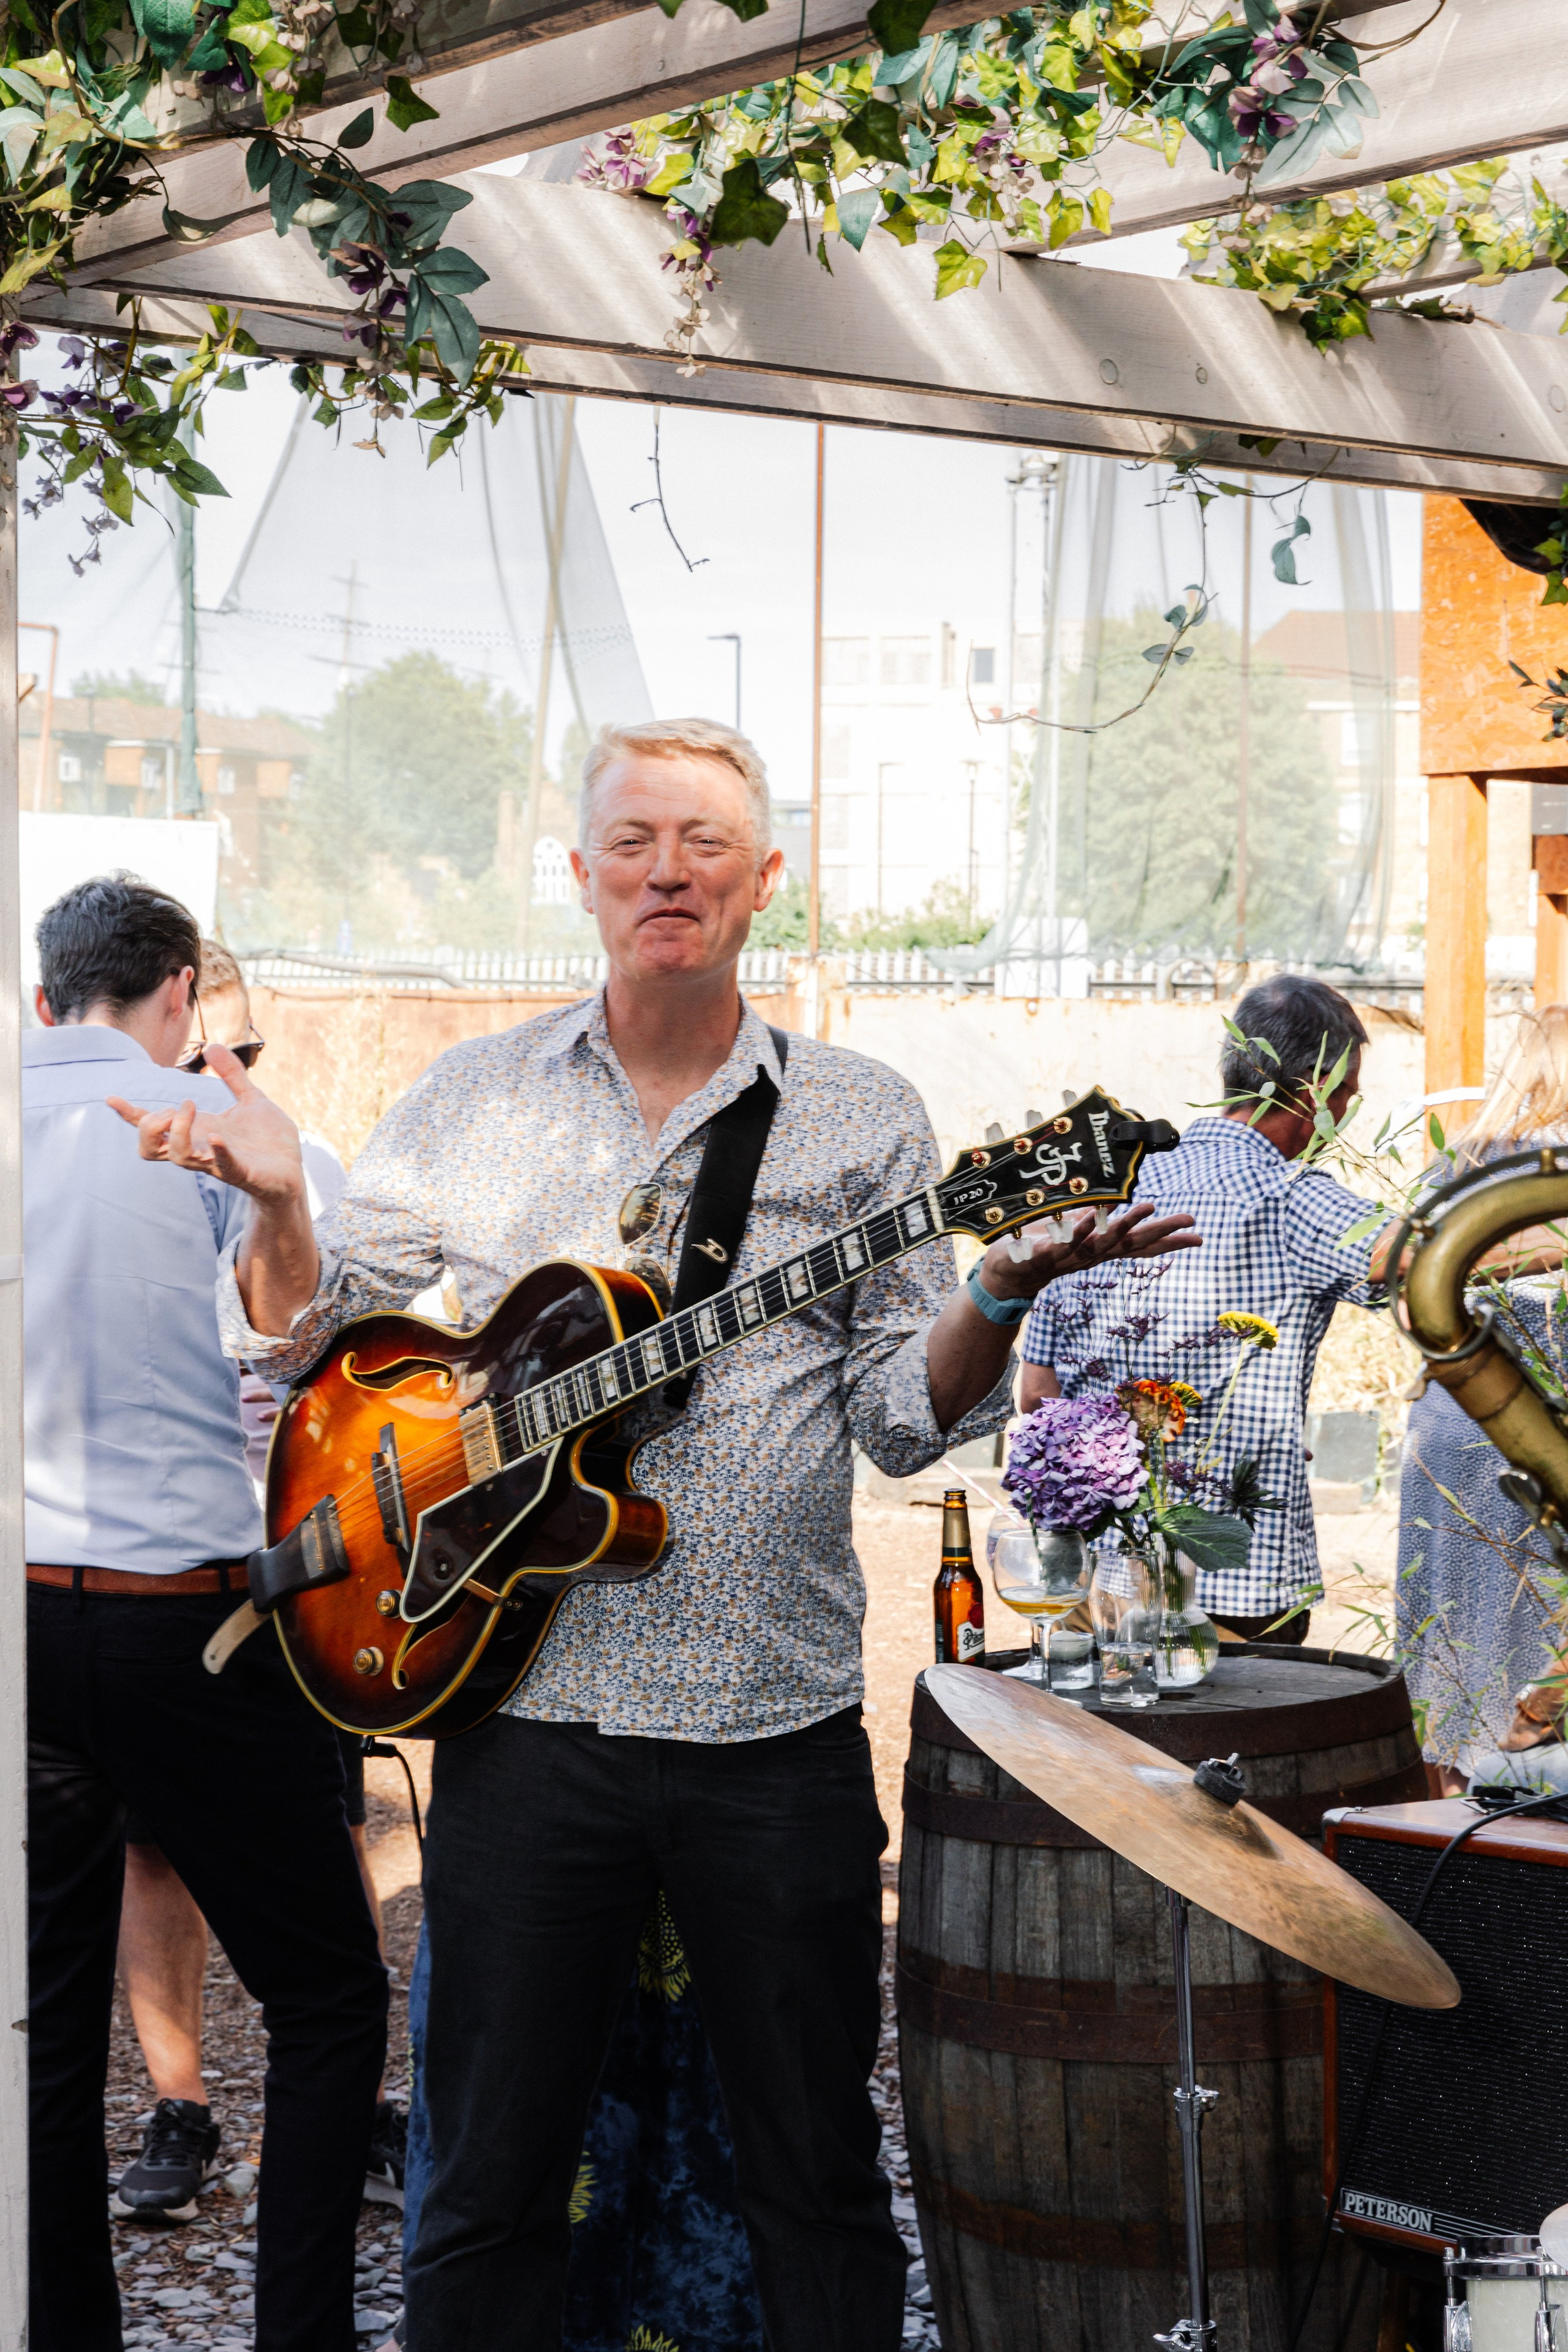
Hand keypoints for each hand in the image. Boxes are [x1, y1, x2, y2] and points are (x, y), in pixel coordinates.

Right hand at [107, 1041, 305, 1207]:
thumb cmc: (268, 1141)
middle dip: (149, 1124)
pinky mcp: (243, 1172)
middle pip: (149, 1147)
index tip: (111, 1098)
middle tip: (175, 1105)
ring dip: (177, 1130)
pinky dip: (218, 1151)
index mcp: (199, 1131)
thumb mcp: (250, 1099)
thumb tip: (212, 1045)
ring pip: (177, 1155)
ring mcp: (218, 1162)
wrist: (293, 1170)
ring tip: (190, 1106)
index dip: (130, 1114)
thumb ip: (231, 1075)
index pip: (153, 1127)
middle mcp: (200, 1149)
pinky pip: (223, 1165)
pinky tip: (217, 1136)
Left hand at [977, 1201, 1201, 1301]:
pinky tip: (1090, 1218)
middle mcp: (1091, 1255)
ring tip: (1147, 1208)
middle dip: (1160, 1231)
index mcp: (1101, 1249)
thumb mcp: (1074, 1234)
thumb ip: (1094, 1223)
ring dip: (1124, 1225)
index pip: (1140, 1246)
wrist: (1008, 1274)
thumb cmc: (1043, 1250)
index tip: (1198, 1236)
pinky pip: (1062, 1241)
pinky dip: (1076, 1231)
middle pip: (1130, 1243)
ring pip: (1101, 1241)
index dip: (1169, 1242)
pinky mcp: (1043, 1253)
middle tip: (1187, 1219)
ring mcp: (1068, 1255)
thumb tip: (1117, 1204)